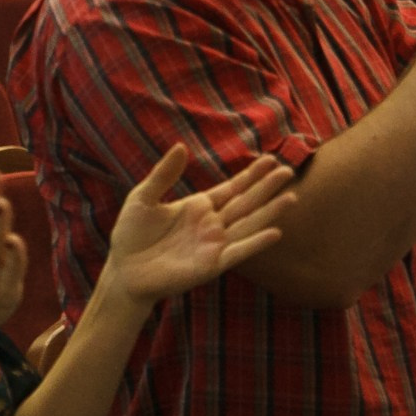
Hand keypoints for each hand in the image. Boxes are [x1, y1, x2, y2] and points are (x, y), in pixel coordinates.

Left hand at [100, 146, 293, 302]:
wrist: (123, 269)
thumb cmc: (131, 234)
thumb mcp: (144, 197)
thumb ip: (163, 174)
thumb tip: (180, 146)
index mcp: (199, 206)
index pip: (232, 188)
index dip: (251, 175)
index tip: (271, 159)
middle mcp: (211, 224)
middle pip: (246, 203)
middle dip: (267, 188)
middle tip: (288, 171)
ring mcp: (213, 245)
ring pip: (248, 224)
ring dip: (270, 212)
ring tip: (291, 197)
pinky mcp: (210, 265)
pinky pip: (238, 252)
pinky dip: (256, 243)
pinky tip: (275, 233)